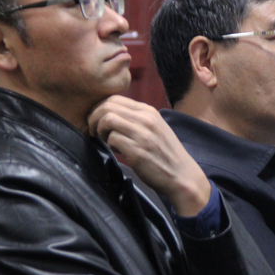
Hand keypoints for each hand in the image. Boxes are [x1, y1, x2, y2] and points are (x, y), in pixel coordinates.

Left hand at [87, 96, 210, 216]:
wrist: (181, 175)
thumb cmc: (165, 154)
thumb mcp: (155, 128)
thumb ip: (137, 119)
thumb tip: (110, 114)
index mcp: (149, 111)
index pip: (114, 98)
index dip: (99, 108)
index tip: (96, 121)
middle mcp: (146, 119)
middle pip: (107, 106)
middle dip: (93, 118)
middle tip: (93, 131)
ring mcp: (142, 134)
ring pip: (107, 119)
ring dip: (99, 130)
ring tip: (104, 140)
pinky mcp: (137, 151)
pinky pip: (112, 139)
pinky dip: (109, 145)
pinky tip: (117, 151)